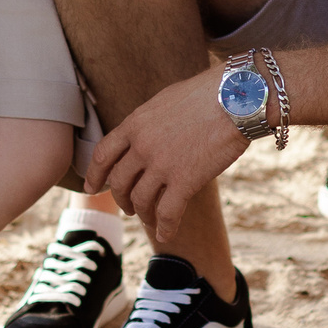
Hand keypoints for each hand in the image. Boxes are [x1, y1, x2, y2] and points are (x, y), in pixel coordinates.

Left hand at [84, 68, 248, 246]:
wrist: (236, 98)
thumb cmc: (207, 93)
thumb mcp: (165, 101)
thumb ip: (148, 121)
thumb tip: (142, 134)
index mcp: (135, 124)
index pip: (103, 154)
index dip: (94, 174)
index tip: (92, 188)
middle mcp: (142, 146)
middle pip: (119, 182)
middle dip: (121, 199)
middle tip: (127, 207)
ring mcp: (162, 164)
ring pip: (140, 201)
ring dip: (142, 214)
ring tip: (149, 220)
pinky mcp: (185, 180)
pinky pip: (167, 213)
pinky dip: (164, 227)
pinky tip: (165, 234)